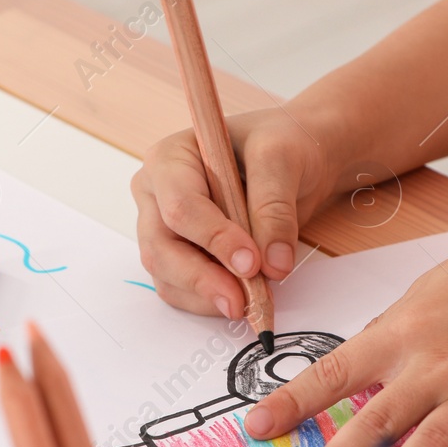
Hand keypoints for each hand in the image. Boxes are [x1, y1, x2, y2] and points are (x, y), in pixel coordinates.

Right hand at [132, 107, 335, 317]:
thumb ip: (274, 207)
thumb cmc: (279, 144)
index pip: (180, 207)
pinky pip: (179, 289)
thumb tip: (272, 263)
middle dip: (202, 279)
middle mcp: (155, 194)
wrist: (292, 163)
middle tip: (242, 301)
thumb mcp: (282, 159)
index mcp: (170, 159)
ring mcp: (162, 227)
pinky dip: (207, 302)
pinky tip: (239, 299)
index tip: (252, 263)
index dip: (214, 239)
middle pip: (161, 247)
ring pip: (166, 275)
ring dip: (205, 296)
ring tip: (250, 302)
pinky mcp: (176, 254)